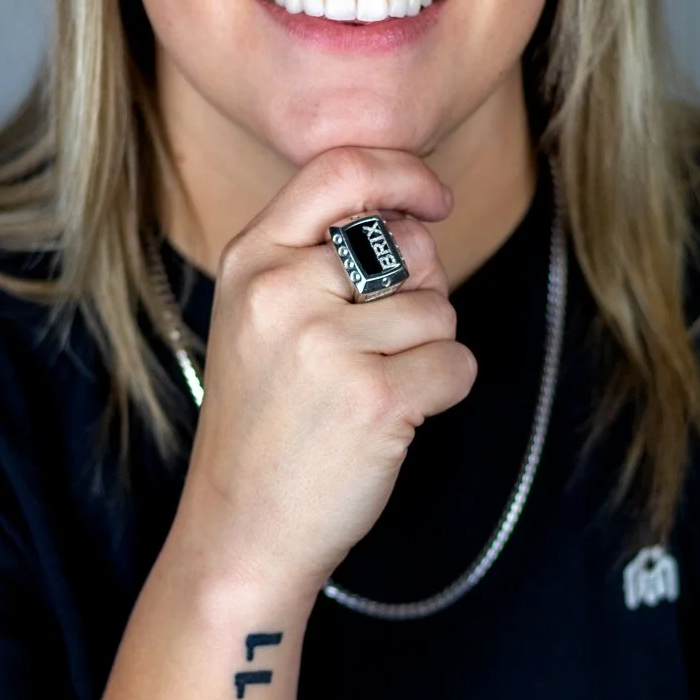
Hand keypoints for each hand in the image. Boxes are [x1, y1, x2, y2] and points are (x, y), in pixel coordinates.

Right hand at [175, 147, 477, 595]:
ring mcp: (327, 344)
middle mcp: (282, 290)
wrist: (242, 529)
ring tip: (367, 393)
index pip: (340, 169)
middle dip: (417, 291)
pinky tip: (395, 420)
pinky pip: (458, 362)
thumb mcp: (260, 317)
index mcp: (251, 260)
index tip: (434, 198)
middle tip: (370, 351)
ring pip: (439, 308)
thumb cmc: (267, 423)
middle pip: (408, 244)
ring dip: (426, 350)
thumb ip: (318, 255)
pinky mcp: (377, 397)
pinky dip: (444, 392)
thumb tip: (416, 213)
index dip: (403, 174)